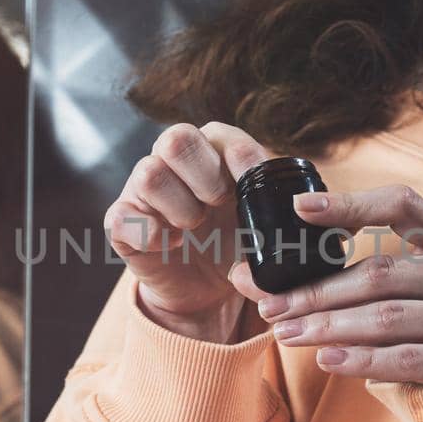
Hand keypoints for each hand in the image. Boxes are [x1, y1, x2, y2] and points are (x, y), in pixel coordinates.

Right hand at [103, 122, 270, 342]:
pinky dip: (152, 235)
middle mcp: (169, 162)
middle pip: (176, 138)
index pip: (217, 132)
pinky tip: (173, 244)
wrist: (208, 289)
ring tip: (195, 226)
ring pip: (150, 174)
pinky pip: (123, 218)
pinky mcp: (121, 223)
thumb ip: (277, 196)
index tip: (250, 183)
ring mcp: (140, 190)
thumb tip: (301, 197)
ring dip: (181, 208)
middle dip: (206, 176)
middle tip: (219, 203)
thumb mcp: (263, 216)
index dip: (238, 157)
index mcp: (207, 150)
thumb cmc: (235, 238)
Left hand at [234, 184, 422, 385]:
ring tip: (287, 335)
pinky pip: (407, 357)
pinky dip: (361, 358)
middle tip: (272, 306)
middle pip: (383, 273)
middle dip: (319, 291)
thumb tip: (244, 275)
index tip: (299, 209)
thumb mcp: (392, 305)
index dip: (353, 203)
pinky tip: (327, 359)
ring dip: (331, 326)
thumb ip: (335, 286)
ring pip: (390, 316)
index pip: (403, 206)